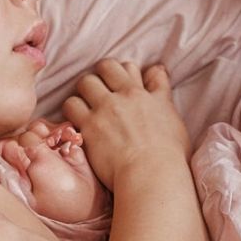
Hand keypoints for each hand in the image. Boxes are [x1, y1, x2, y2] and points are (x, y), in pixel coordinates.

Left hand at [61, 60, 188, 190]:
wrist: (152, 174)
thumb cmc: (168, 151)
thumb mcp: (170, 113)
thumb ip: (160, 89)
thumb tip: (157, 69)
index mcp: (141, 93)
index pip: (126, 66)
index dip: (120, 73)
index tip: (118, 84)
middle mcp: (121, 96)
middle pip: (103, 68)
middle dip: (100, 77)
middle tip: (99, 93)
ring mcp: (103, 110)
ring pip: (84, 83)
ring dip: (84, 92)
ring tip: (85, 106)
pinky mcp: (88, 126)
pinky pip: (70, 105)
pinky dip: (72, 110)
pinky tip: (77, 121)